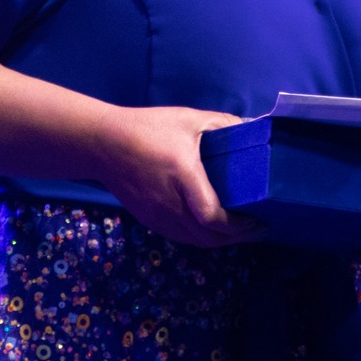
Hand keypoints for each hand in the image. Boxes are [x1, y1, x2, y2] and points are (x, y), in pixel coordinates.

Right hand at [93, 104, 265, 247]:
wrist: (101, 144)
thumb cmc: (147, 128)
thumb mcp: (187, 119)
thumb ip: (221, 123)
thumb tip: (252, 127)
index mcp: (183, 176)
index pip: (212, 216)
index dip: (238, 226)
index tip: (258, 218)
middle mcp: (170, 203)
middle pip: (208, 237)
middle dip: (237, 238)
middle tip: (258, 229)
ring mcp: (158, 215)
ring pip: (195, 241)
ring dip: (220, 241)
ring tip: (241, 231)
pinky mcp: (149, 219)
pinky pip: (181, 237)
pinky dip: (201, 238)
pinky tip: (213, 229)